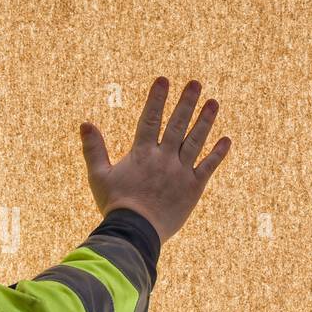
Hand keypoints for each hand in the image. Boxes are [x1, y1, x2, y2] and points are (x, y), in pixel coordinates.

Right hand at [80, 77, 230, 244]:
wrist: (135, 232)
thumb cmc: (115, 205)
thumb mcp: (98, 176)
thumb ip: (93, 148)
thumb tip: (85, 123)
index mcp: (141, 153)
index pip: (150, 119)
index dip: (157, 99)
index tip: (163, 79)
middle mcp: (163, 158)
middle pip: (177, 124)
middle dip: (186, 102)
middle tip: (195, 83)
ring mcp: (180, 172)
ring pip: (196, 141)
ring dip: (205, 120)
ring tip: (214, 102)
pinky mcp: (193, 188)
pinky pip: (208, 167)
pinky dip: (218, 153)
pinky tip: (227, 140)